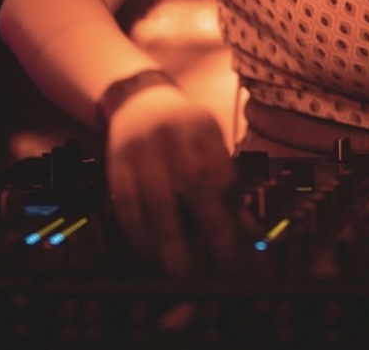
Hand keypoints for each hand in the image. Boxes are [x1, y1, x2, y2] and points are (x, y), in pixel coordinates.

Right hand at [104, 84, 237, 276]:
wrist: (138, 99)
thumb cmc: (182, 128)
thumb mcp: (208, 141)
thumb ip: (226, 181)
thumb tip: (251, 228)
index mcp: (202, 128)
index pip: (220, 168)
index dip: (231, 202)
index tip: (242, 234)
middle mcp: (172, 137)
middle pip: (193, 182)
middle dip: (210, 224)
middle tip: (222, 260)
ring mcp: (142, 151)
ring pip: (156, 198)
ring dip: (169, 237)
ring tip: (181, 269)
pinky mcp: (117, 166)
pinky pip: (127, 204)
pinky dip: (139, 233)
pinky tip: (151, 253)